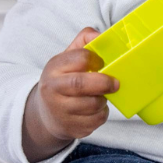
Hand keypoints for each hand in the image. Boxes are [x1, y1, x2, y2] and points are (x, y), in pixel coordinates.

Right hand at [20, 28, 119, 162]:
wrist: (47, 113)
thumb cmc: (63, 80)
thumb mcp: (67, 58)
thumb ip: (83, 42)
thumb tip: (100, 34)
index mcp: (53, 68)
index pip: (78, 58)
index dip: (95, 59)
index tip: (101, 63)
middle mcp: (52, 90)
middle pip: (81, 84)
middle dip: (103, 83)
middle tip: (115, 83)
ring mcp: (60, 111)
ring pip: (91, 105)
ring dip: (102, 100)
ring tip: (100, 95)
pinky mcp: (70, 128)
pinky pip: (95, 121)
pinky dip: (101, 114)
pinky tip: (95, 109)